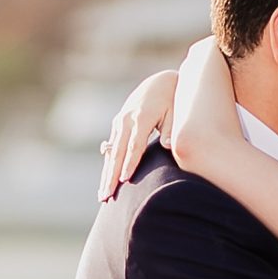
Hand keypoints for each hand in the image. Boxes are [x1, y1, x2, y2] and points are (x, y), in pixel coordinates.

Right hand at [99, 67, 177, 201]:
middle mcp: (126, 120)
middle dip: (111, 176)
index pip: (134, 145)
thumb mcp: (175, 111)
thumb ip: (169, 129)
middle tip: (106, 196)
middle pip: (118, 153)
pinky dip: (108, 166)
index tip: (124, 180)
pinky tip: (105, 182)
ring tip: (102, 196)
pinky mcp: (118, 126)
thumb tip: (166, 146)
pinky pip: (111, 149)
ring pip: (111, 154)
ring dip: (106, 175)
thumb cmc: (172, 100)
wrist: (160, 82)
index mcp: (141, 118)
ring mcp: (119, 123)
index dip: (129, 163)